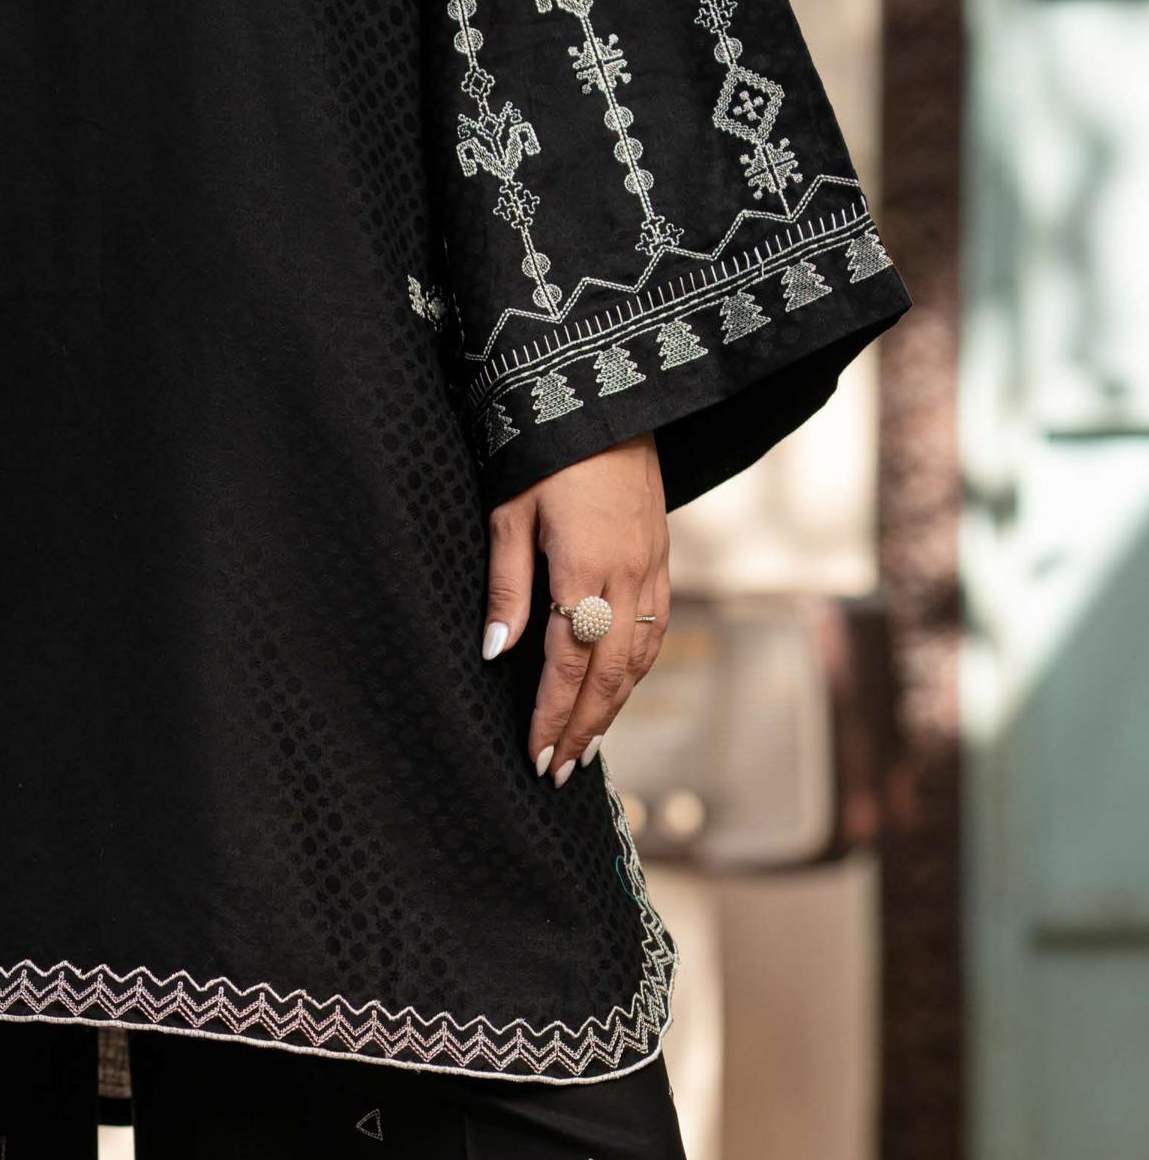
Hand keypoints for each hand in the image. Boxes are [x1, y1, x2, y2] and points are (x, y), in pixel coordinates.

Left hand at [481, 434, 669, 787]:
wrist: (605, 387)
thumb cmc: (543, 447)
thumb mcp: (509, 513)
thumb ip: (506, 587)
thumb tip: (496, 654)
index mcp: (586, 568)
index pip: (568, 665)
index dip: (553, 717)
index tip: (537, 757)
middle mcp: (629, 574)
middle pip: (609, 674)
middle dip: (583, 727)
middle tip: (558, 772)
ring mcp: (653, 564)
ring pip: (638, 656)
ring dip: (613, 707)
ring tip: (586, 745)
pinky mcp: (663, 551)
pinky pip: (655, 626)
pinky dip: (635, 668)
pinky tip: (617, 689)